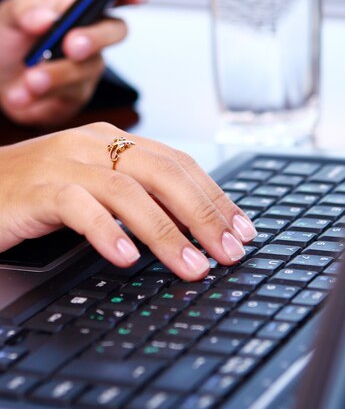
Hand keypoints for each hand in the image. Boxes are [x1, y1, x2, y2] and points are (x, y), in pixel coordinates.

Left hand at [0, 0, 146, 126]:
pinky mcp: (76, 96)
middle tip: (71, 46)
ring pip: (86, 69)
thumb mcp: (8, 15)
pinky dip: (42, 96)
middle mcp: (92, 35)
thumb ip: (25, 10)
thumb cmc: (9, 38)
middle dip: (95, 38)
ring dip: (58, 74)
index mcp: (80, 5)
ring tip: (30, 80)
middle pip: (115, 31)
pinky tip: (20, 96)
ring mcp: (87, 67)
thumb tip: (47, 18)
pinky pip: (68, 96)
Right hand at [0, 122, 256, 279]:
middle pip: (164, 173)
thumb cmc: (38, 191)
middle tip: (229, 252)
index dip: (215, 196)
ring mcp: (66, 163)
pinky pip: (79, 207)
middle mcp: (95, 145)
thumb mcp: (95, 187)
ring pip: (129, 191)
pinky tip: (127, 258)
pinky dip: (108, 232)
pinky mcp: (38, 188)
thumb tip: (191, 226)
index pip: (179, 164)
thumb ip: (138, 196)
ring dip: (167, 232)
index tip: (241, 229)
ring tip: (192, 266)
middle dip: (204, 214)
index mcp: (114, 142)